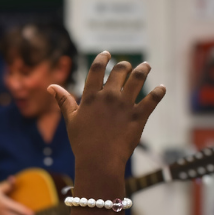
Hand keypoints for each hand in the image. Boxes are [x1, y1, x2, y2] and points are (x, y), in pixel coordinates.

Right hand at [49, 52, 164, 201]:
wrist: (99, 161)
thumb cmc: (82, 142)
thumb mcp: (71, 120)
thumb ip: (64, 101)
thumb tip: (51, 86)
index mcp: (91, 97)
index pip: (97, 69)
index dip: (102, 58)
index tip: (107, 54)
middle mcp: (109, 96)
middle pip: (119, 71)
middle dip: (124, 65)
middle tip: (127, 66)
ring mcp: (125, 105)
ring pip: (138, 79)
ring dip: (143, 70)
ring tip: (146, 66)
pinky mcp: (138, 116)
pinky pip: (152, 99)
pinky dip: (159, 92)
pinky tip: (162, 88)